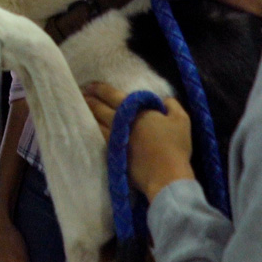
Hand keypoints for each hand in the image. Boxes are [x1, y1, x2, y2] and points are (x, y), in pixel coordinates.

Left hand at [83, 82, 193, 201]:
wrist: (167, 176)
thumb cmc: (175, 146)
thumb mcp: (181, 120)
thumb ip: (172, 105)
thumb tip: (164, 100)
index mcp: (133, 109)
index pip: (110, 94)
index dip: (99, 88)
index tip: (90, 85)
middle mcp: (119, 121)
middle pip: (98, 107)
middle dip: (88, 99)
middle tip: (81, 94)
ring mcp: (114, 138)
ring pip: (96, 122)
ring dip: (87, 114)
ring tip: (82, 108)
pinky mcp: (114, 154)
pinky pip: (99, 138)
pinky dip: (93, 130)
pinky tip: (91, 129)